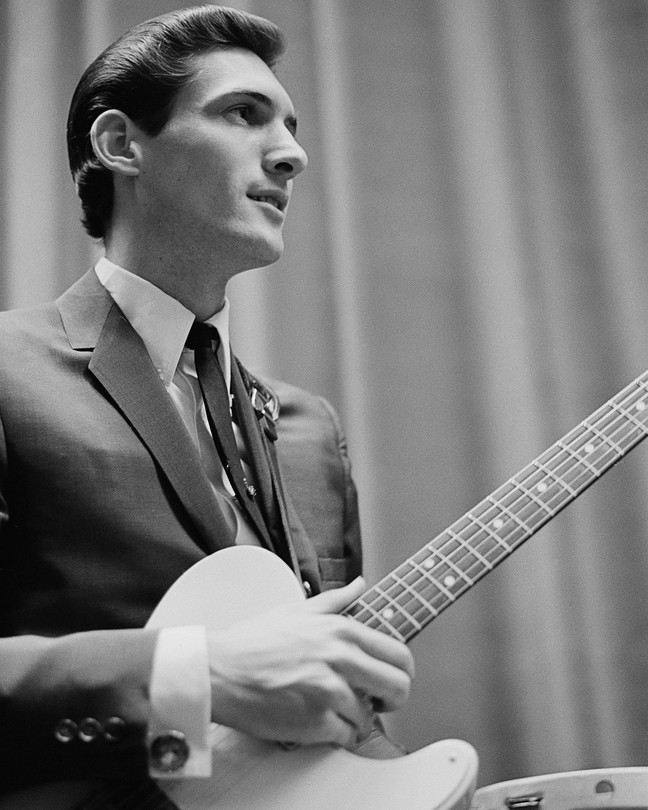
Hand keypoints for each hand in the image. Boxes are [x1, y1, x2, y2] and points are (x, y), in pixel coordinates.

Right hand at [206, 577, 413, 747]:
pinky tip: (319, 722)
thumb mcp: (298, 610)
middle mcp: (340, 658)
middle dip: (392, 700)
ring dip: (355, 718)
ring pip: (370, 716)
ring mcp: (329, 690)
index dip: (402, 672)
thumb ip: (336, 599)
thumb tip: (360, 585)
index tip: (391, 680)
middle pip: (399, 687)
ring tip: (333, 711)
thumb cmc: (253, 642)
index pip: (399, 654)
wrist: (219, 670)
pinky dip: (335, 734)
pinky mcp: (315, 720)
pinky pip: (345, 736)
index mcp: (341, 630)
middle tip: (377, 702)